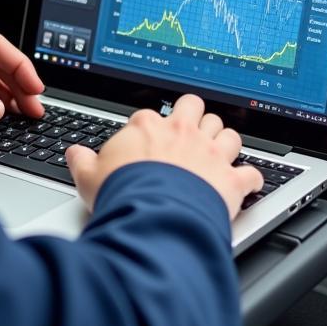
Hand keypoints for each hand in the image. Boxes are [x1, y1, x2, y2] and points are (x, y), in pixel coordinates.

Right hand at [66, 94, 263, 220]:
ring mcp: (210, 154)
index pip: (152, 114)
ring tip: (218, 153)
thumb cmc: (123, 194)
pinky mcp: (231, 180)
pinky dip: (251, 180)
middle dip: (195, 117)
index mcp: (149, 127)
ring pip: (228, 133)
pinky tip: (247, 185)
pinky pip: (252, 174)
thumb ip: (82, 162)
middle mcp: (183, 133)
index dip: (151, 126)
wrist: (154, 218)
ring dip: (225, 142)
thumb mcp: (89, 177)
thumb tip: (74, 154)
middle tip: (189, 131)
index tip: (148, 138)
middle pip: (196, 108)